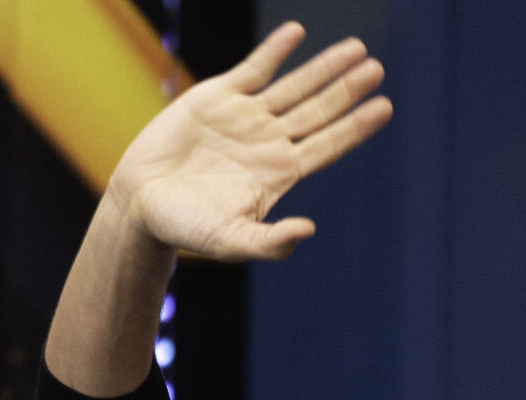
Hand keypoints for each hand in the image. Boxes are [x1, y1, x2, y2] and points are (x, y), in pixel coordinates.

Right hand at [106, 21, 391, 261]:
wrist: (140, 202)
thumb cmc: (187, 228)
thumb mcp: (230, 242)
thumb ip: (270, 242)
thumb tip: (309, 230)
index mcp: (280, 173)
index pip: (329, 145)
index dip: (356, 126)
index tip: (385, 106)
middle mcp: (270, 142)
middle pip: (320, 111)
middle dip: (348, 90)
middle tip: (377, 69)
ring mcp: (246, 117)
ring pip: (294, 86)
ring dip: (324, 67)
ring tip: (356, 48)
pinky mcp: (217, 97)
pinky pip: (254, 68)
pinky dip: (275, 50)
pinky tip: (297, 32)